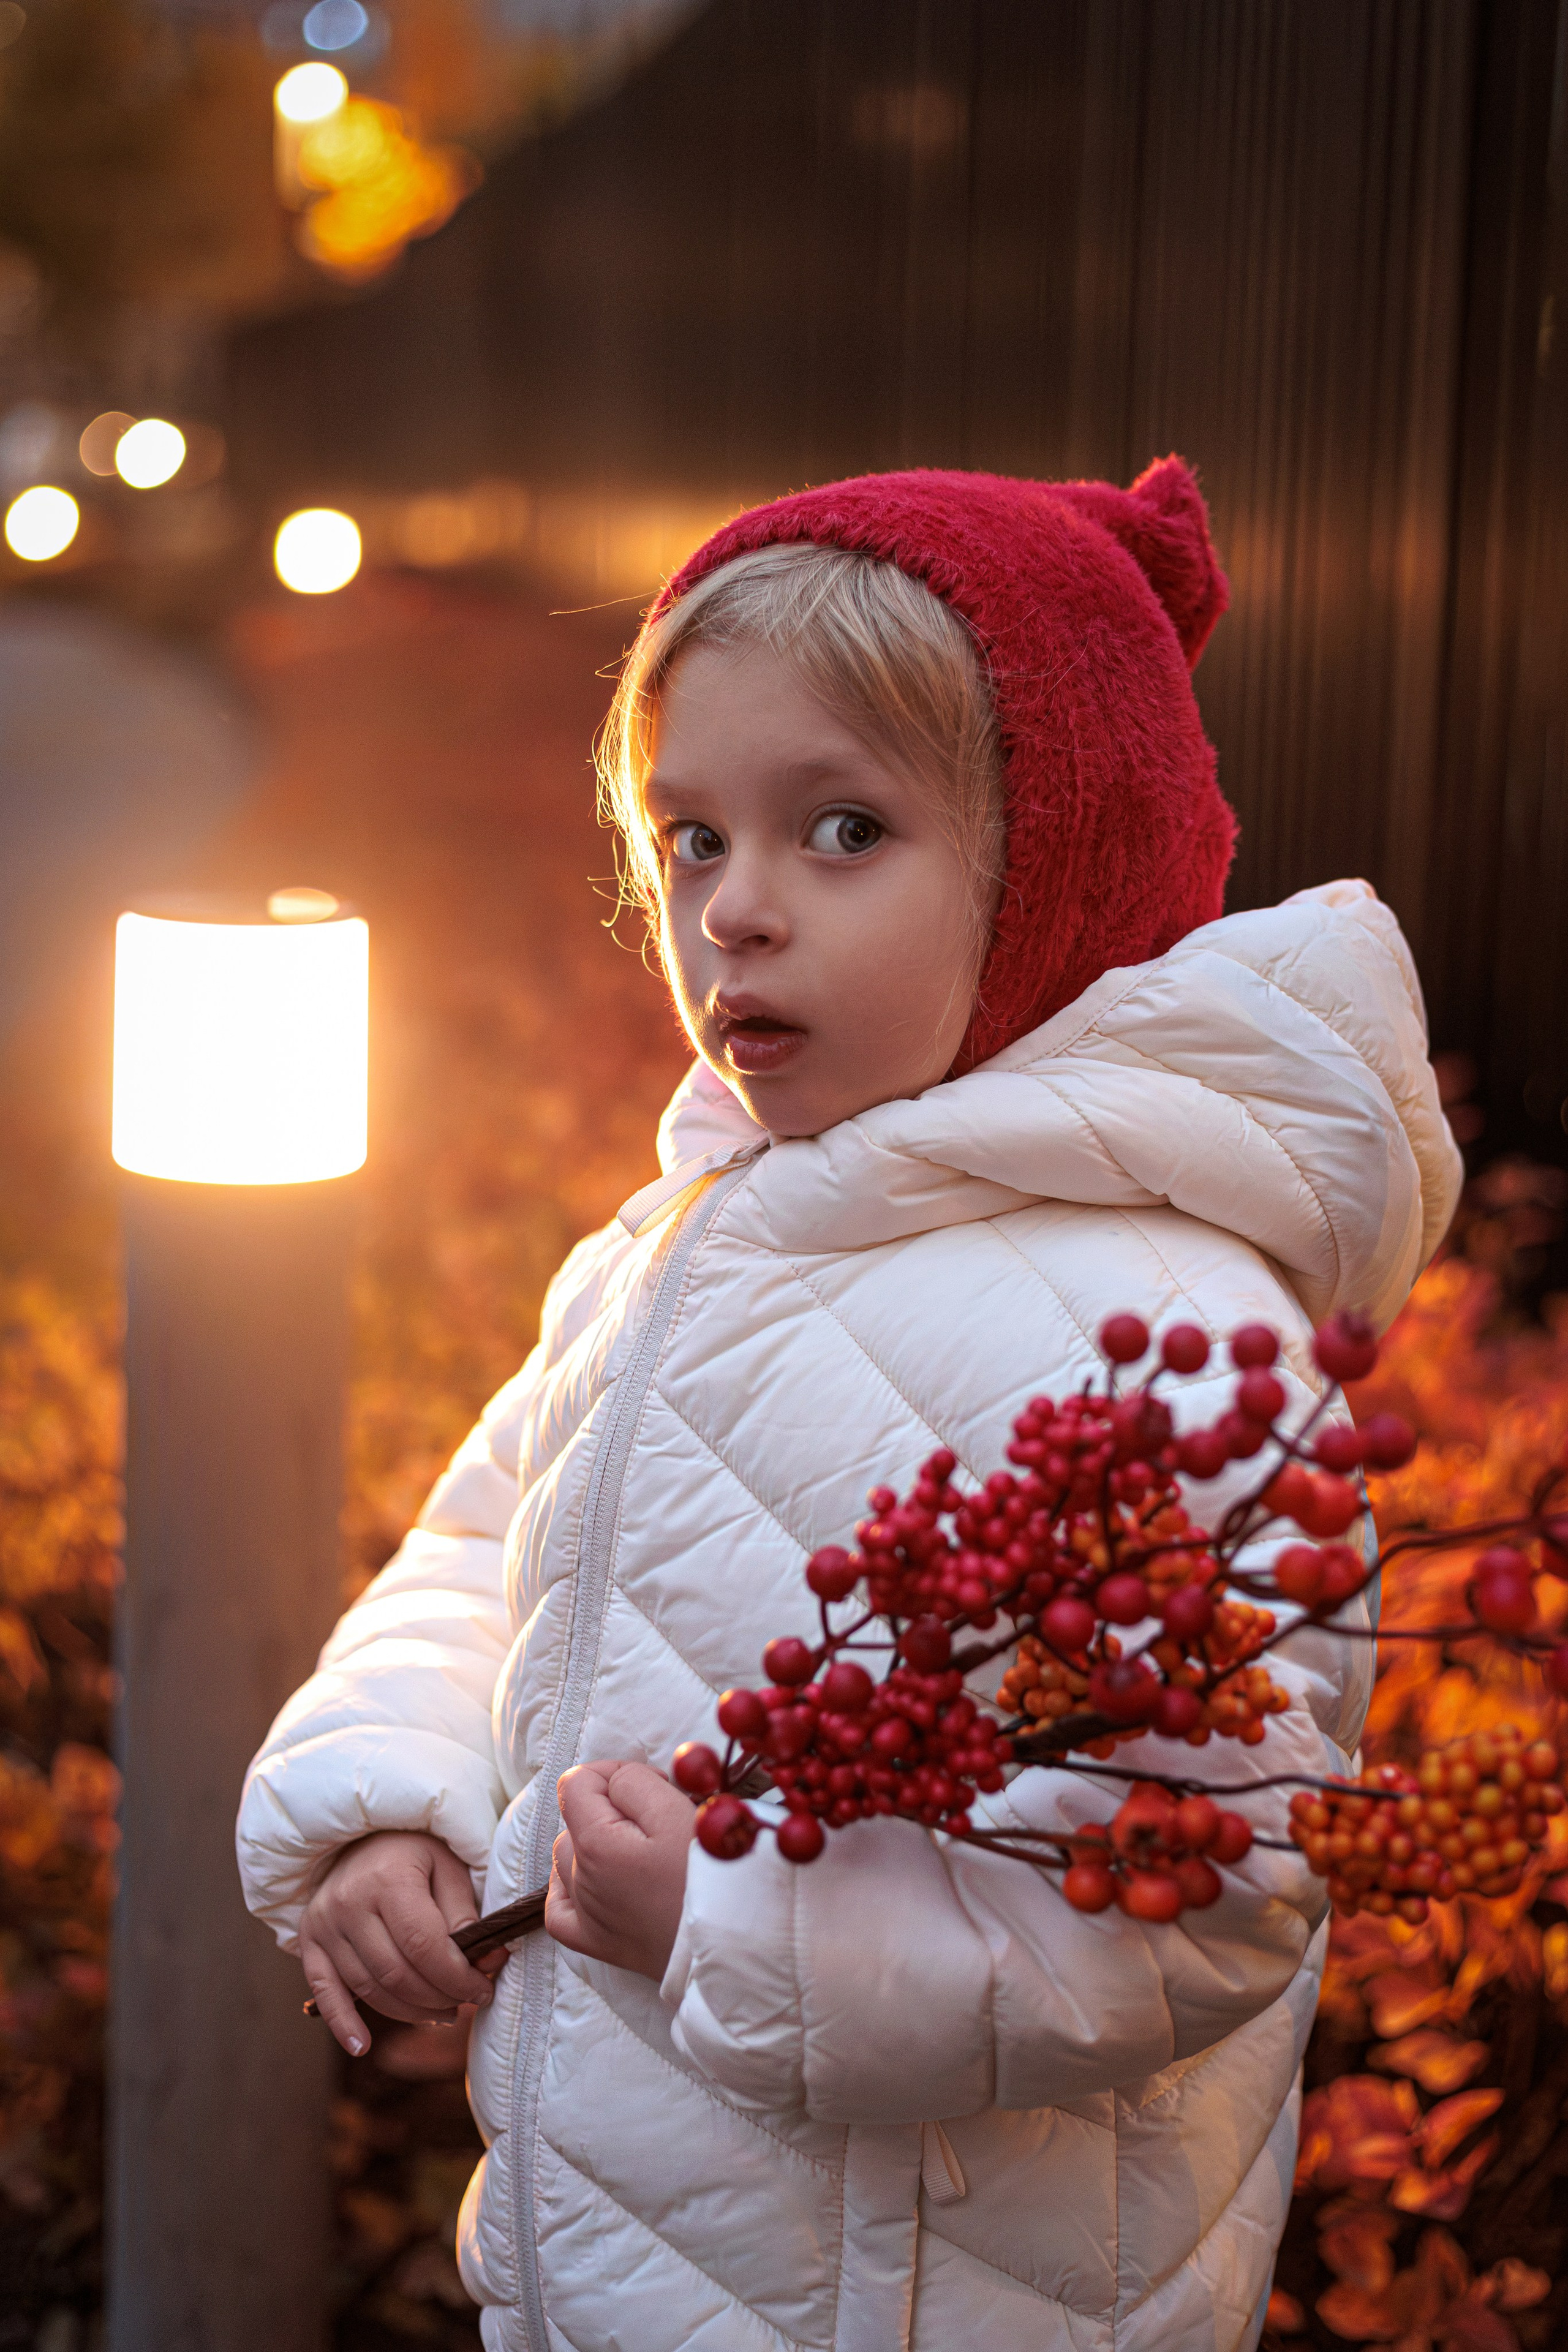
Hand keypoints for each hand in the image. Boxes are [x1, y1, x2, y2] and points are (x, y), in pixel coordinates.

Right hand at [299, 1829, 505, 2056]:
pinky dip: (342, 2024)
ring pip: (368, 1989)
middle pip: (397, 1974)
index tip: (484, 1990)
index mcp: (388, 1879)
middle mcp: (349, 1903)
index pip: (425, 1946)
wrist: (363, 1835)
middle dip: (439, 1997)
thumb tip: (486, 1963)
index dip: (458, 1978)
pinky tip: (363, 2046)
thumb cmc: (416, 1851)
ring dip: (409, 2012)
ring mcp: (324, 1924)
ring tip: (442, 2012)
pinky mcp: (309, 1941)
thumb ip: (466, 1915)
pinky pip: (324, 1991)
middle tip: (466, 2002)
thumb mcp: (450, 1867)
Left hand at [546, 1761, 696, 1980]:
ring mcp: (585, 1916)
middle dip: (612, 1806)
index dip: (614, 1773)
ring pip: (567, 1858)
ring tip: (641, 1848)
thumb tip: (614, 1781)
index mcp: (595, 1844)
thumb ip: (634, 1782)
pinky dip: (569, 1887)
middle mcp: (580, 1880)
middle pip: (576, 1819)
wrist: (731, 1946)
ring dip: (595, 1842)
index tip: (653, 1784)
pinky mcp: (597, 1944)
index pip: (577, 1783)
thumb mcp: (676, 1811)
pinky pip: (559, 1908)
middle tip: (660, 1817)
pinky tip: (595, 1881)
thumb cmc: (708, 1877)